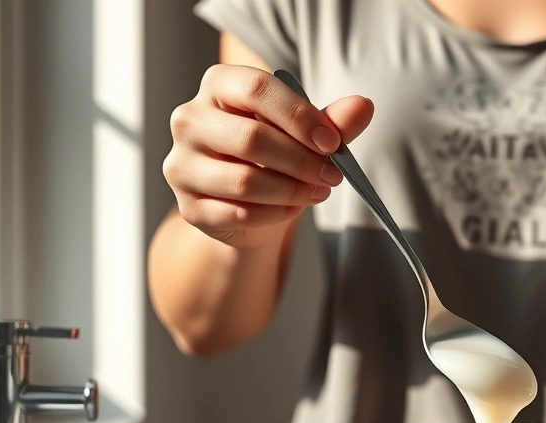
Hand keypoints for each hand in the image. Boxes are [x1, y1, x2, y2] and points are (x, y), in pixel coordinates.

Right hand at [164, 64, 373, 243]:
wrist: (246, 207)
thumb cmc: (273, 157)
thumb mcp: (305, 135)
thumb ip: (332, 121)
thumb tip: (363, 106)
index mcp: (218, 86)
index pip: (256, 88)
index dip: (299, 116)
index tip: (331, 142)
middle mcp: (189, 121)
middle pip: (251, 138)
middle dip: (302, 161)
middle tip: (333, 174)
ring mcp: (182, 165)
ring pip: (245, 182)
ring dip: (292, 191)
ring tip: (317, 191)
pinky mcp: (189, 207)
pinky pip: (239, 214)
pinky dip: (275, 214)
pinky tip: (291, 208)